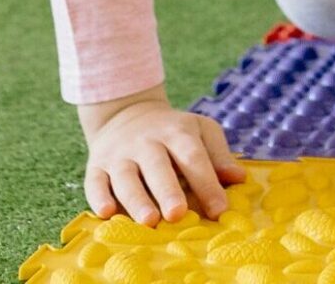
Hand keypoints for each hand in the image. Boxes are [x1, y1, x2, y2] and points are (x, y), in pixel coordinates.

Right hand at [82, 95, 245, 224]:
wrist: (127, 113)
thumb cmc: (173, 131)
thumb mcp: (200, 131)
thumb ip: (219, 155)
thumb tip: (239, 178)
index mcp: (176, 132)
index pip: (193, 157)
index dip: (207, 183)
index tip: (220, 210)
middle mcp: (146, 141)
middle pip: (157, 166)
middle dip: (167, 191)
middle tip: (178, 214)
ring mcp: (120, 154)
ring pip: (126, 177)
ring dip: (136, 200)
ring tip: (149, 221)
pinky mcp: (96, 166)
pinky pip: (95, 182)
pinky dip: (98, 197)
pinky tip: (106, 213)